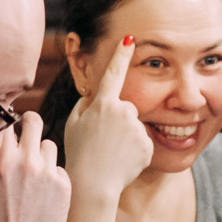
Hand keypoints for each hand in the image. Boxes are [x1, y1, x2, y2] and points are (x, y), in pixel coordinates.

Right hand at [0, 111, 71, 221]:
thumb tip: (3, 140)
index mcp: (3, 161)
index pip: (6, 123)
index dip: (7, 121)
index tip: (9, 125)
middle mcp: (27, 161)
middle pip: (34, 121)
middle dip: (30, 123)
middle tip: (29, 128)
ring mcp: (48, 172)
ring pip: (50, 145)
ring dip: (42, 154)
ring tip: (35, 173)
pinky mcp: (64, 185)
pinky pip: (59, 168)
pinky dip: (53, 176)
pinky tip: (45, 193)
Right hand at [64, 36, 153, 199]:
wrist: (93, 184)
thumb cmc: (79, 152)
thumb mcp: (74, 123)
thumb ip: (86, 104)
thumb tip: (97, 95)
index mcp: (102, 104)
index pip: (113, 73)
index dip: (121, 54)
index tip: (130, 38)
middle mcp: (123, 112)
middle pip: (126, 107)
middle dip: (118, 119)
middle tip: (103, 139)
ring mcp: (137, 129)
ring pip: (134, 125)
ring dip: (126, 135)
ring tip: (111, 152)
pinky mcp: (148, 145)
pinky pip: (142, 142)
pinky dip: (134, 150)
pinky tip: (122, 160)